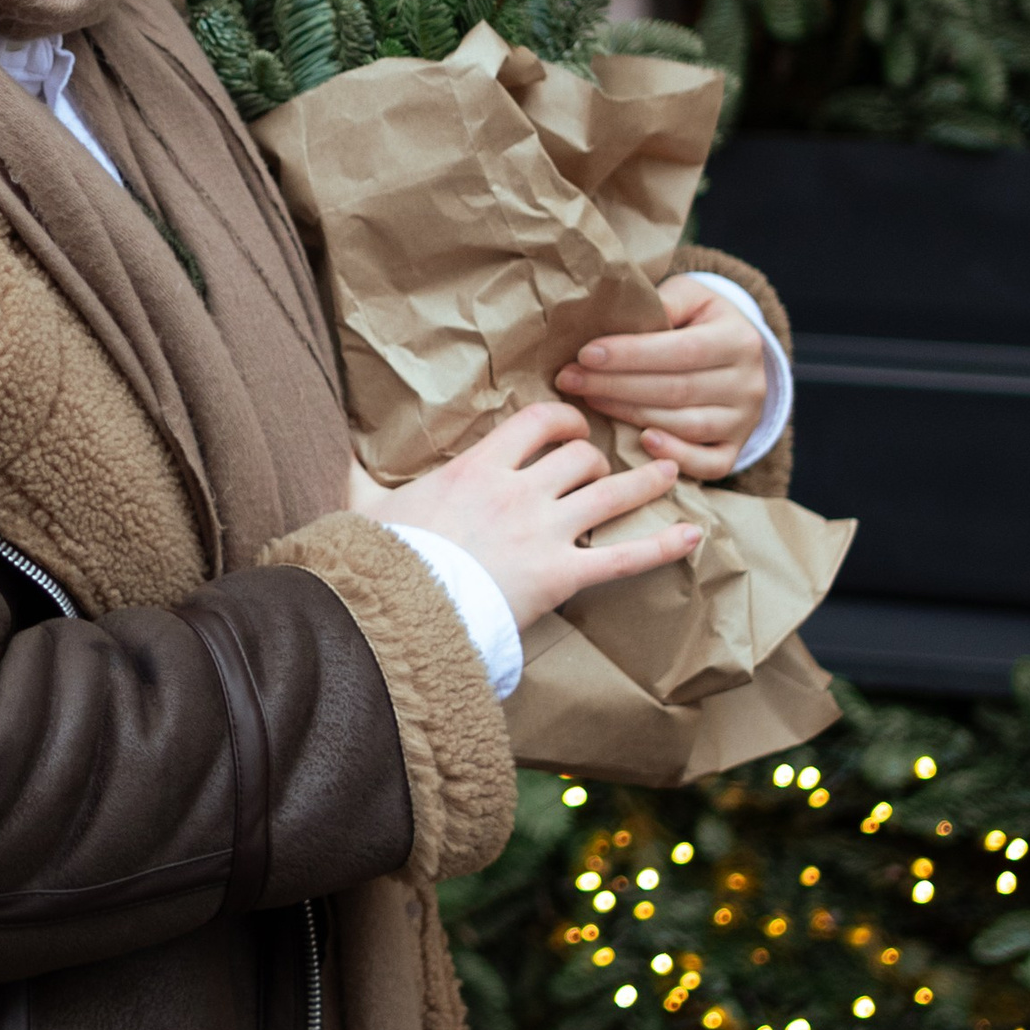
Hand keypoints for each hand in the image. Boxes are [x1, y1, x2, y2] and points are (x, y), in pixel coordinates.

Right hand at [348, 404, 699, 631]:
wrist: (396, 610)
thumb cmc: (381, 559)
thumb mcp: (362, 506)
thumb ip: (358, 475)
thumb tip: (336, 448)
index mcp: (477, 467)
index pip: (536, 422)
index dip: (561, 419)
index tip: (569, 426)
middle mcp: (518, 490)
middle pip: (579, 455)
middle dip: (596, 459)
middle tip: (602, 471)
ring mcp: (545, 531)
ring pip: (610, 493)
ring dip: (644, 482)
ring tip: (668, 473)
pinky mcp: (563, 576)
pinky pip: (624, 557)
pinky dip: (662, 546)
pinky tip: (693, 537)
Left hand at [556, 274, 768, 480]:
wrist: (736, 355)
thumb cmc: (699, 322)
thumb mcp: (691, 297)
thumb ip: (664, 302)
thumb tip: (624, 310)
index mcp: (739, 339)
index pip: (680, 350)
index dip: (631, 355)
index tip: (585, 354)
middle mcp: (749, 383)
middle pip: (676, 390)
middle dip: (616, 385)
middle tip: (570, 379)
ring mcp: (744, 421)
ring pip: (686, 425)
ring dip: (630, 415)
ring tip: (589, 401)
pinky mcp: (735, 449)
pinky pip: (709, 464)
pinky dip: (675, 455)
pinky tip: (642, 441)